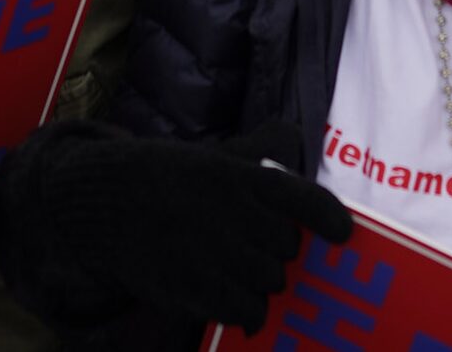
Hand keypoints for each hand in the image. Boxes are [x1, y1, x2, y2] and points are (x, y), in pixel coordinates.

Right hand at [11, 123, 350, 331]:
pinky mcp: (194, 288)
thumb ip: (258, 150)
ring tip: (243, 271)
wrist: (109, 205)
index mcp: (237, 176)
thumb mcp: (215, 155)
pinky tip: (236, 300)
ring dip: (265, 281)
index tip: (342, 233)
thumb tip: (293, 140)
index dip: (327, 216)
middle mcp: (230, 213)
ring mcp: (212, 253)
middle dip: (280, 252)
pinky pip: (247, 310)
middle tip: (260, 248)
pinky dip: (249, 310)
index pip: (299, 196)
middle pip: (288, 247)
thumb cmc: (170, 178)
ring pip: (271, 281)